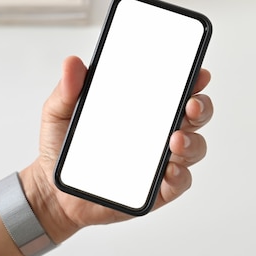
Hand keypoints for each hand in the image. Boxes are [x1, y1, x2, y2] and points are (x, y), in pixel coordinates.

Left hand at [22, 56, 212, 241]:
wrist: (54, 192)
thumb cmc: (63, 150)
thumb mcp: (59, 113)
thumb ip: (67, 89)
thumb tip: (72, 63)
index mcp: (142, 110)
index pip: (174, 90)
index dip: (192, 80)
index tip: (197, 73)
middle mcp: (157, 133)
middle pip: (195, 116)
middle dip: (201, 107)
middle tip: (191, 105)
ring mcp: (160, 162)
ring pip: (194, 148)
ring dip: (192, 142)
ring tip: (176, 140)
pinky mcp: (157, 190)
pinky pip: (180, 182)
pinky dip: (181, 175)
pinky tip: (170, 169)